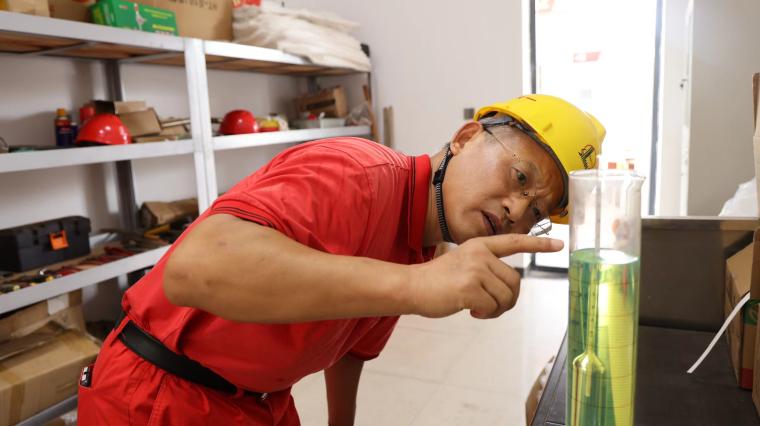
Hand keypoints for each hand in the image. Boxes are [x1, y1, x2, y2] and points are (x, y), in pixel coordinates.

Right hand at [407, 235, 562, 318]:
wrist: (411, 286)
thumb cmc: (436, 281)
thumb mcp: (463, 265)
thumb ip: (486, 269)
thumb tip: (507, 288)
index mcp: (479, 245)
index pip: (514, 241)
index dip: (538, 243)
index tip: (559, 244)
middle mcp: (480, 254)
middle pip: (515, 281)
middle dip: (508, 299)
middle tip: (490, 307)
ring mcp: (475, 269)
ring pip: (506, 296)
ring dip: (496, 309)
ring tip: (479, 309)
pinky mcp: (470, 287)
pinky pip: (493, 306)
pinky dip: (485, 314)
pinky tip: (470, 311)